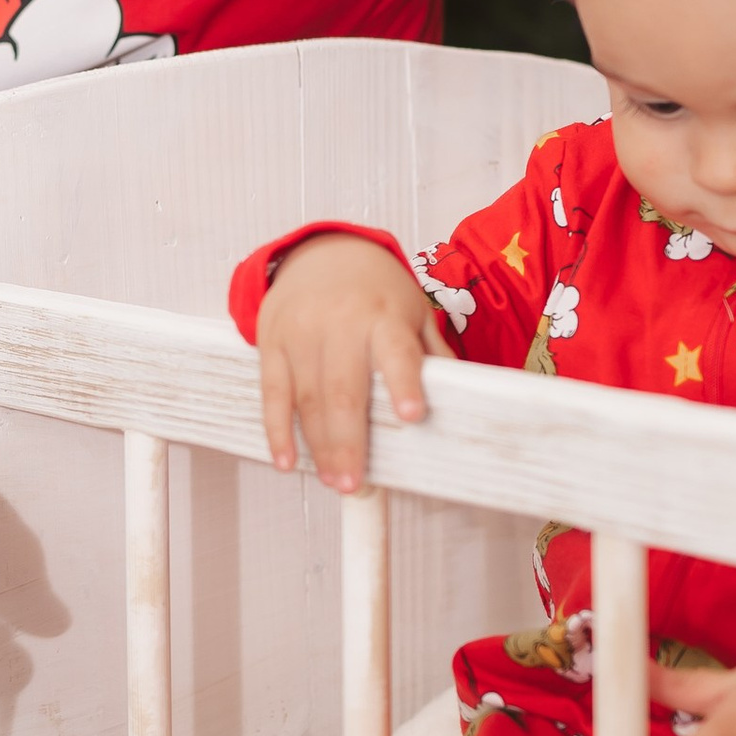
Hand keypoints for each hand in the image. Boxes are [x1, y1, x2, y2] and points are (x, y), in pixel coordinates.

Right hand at [256, 235, 441, 492]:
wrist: (321, 251)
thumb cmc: (375, 291)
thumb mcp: (412, 310)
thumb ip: (432, 354)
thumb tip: (463, 399)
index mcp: (383, 316)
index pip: (397, 353)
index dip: (404, 384)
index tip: (411, 415)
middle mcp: (340, 324)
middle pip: (343, 390)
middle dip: (349, 443)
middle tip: (355, 485)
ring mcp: (301, 333)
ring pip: (307, 398)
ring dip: (319, 446)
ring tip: (334, 482)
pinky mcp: (272, 343)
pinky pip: (272, 393)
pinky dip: (277, 430)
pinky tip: (287, 460)